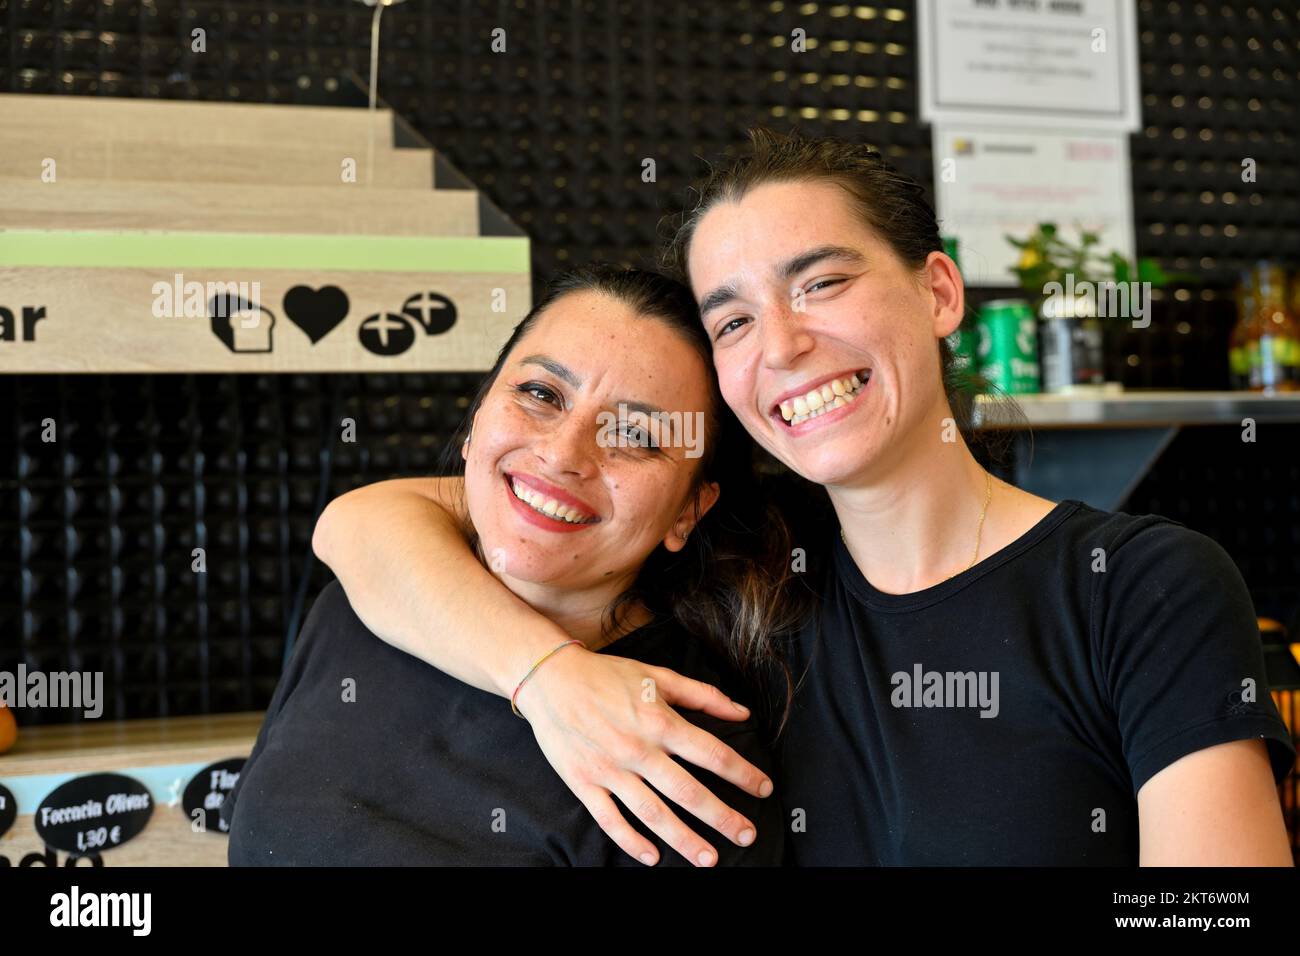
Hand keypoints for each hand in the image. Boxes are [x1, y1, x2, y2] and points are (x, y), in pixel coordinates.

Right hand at [515, 647, 774, 865]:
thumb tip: (742, 712)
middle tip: (747, 835)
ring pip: (653, 813)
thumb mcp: (658, 676)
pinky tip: (653, 856)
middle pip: (688, 792)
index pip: (711, 753)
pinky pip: (610, 819)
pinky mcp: (584, 782)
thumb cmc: (608, 676)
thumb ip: (703, 695)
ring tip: (709, 858)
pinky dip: (631, 840)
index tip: (763, 789)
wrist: (550, 679)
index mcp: (659, 721)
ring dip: (683, 839)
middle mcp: (638, 749)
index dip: (742, 773)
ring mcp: (610, 769)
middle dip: (722, 817)